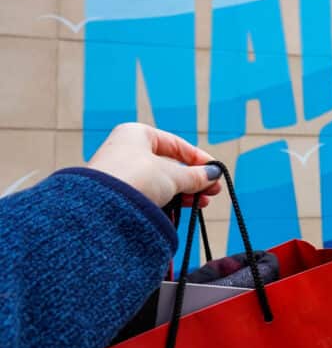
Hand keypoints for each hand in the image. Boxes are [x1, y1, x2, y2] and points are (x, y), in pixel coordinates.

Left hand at [87, 123, 220, 207]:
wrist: (100, 209)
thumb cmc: (135, 180)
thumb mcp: (173, 175)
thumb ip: (195, 175)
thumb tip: (213, 175)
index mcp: (137, 134)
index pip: (175, 144)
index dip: (199, 159)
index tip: (216, 173)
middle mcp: (126, 151)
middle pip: (168, 165)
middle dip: (192, 180)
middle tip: (211, 193)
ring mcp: (120, 174)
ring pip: (158, 182)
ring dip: (182, 193)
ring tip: (200, 205)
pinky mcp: (116, 196)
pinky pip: (146, 196)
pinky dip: (164, 203)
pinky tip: (177, 213)